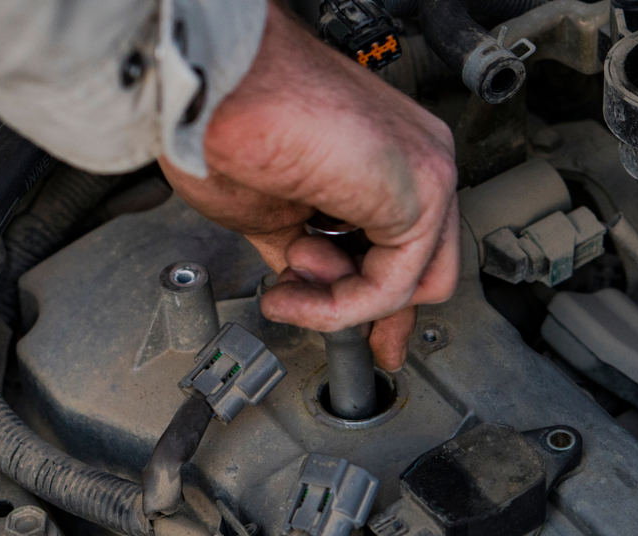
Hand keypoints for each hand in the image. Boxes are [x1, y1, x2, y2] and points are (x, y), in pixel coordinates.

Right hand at [161, 1, 459, 370]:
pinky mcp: (423, 189)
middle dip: (380, 314)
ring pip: (417, 282)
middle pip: (428, 267)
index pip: (406, 247)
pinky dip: (339, 307)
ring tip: (287, 285)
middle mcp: (416, 160)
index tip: (372, 340)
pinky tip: (292, 292)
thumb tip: (313, 289)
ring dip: (343, 305)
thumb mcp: (272, 214)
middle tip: (353, 344)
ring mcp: (426, 171)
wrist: (210, 90)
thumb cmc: (224, 128)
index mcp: (385, 159)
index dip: (383, 301)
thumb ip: (307, 253)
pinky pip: (393, 285)